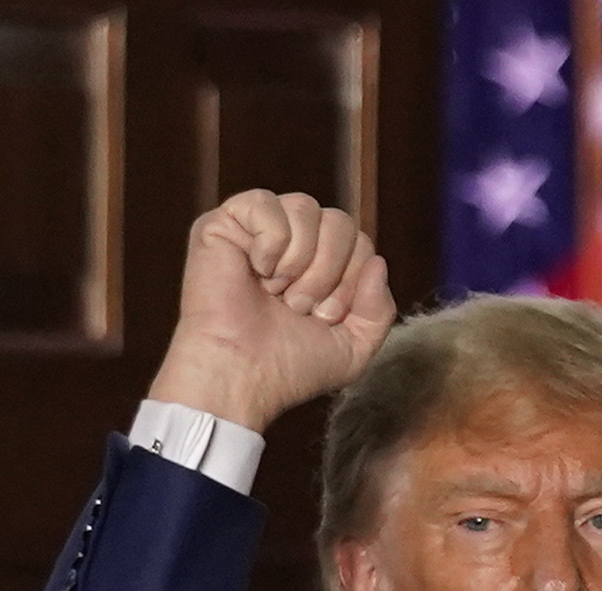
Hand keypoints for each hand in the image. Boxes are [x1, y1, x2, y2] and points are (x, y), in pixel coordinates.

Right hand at [147, 190, 394, 433]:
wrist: (243, 375)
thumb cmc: (290, 367)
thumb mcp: (355, 347)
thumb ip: (379, 308)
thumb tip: (377, 262)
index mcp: (319, 265)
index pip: (360, 241)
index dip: (352, 278)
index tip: (325, 316)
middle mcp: (291, 243)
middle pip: (339, 221)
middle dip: (329, 269)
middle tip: (300, 306)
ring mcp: (256, 231)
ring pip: (305, 207)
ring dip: (299, 260)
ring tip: (277, 293)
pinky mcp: (222, 224)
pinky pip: (266, 203)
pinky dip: (270, 242)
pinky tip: (256, 270)